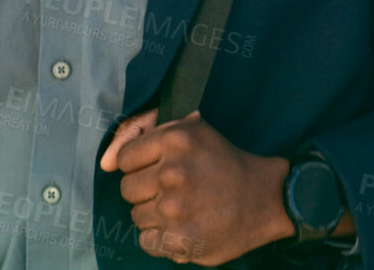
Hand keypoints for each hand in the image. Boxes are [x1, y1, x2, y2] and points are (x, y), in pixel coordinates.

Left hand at [99, 109, 294, 264]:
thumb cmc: (227, 164)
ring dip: (156, 215)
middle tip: (176, 192)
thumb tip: (106, 161)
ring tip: (184, 209)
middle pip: (127, 189)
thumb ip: (152, 133)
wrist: (267, 199)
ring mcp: (174, 208)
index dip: (142, 166)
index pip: (126, 159)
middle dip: (148, 191)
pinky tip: (183, 227)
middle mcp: (172, 172)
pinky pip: (146, 240)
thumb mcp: (197, 133)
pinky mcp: (178, 239)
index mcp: (176, 140)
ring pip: (136, 216)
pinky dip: (161, 238)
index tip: (162, 171)